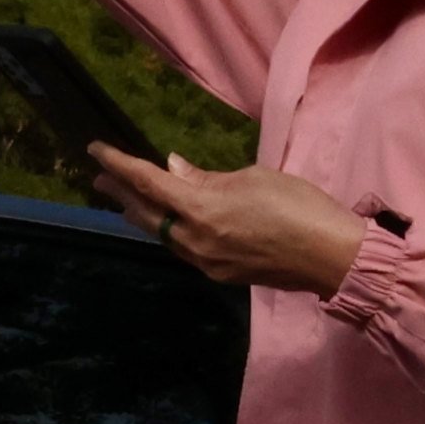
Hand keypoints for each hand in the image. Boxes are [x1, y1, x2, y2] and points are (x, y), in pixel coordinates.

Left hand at [88, 145, 373, 294]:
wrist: (329, 255)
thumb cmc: (296, 205)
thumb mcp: (251, 177)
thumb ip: (206, 178)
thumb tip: (174, 169)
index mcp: (201, 209)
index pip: (148, 183)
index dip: (119, 165)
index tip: (95, 151)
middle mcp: (194, 240)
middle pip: (147, 214)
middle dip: (122, 194)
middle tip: (100, 178)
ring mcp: (206, 261)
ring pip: (162, 235)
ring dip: (142, 215)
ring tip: (126, 200)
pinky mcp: (221, 273)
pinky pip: (182, 248)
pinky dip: (168, 230)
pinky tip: (169, 222)